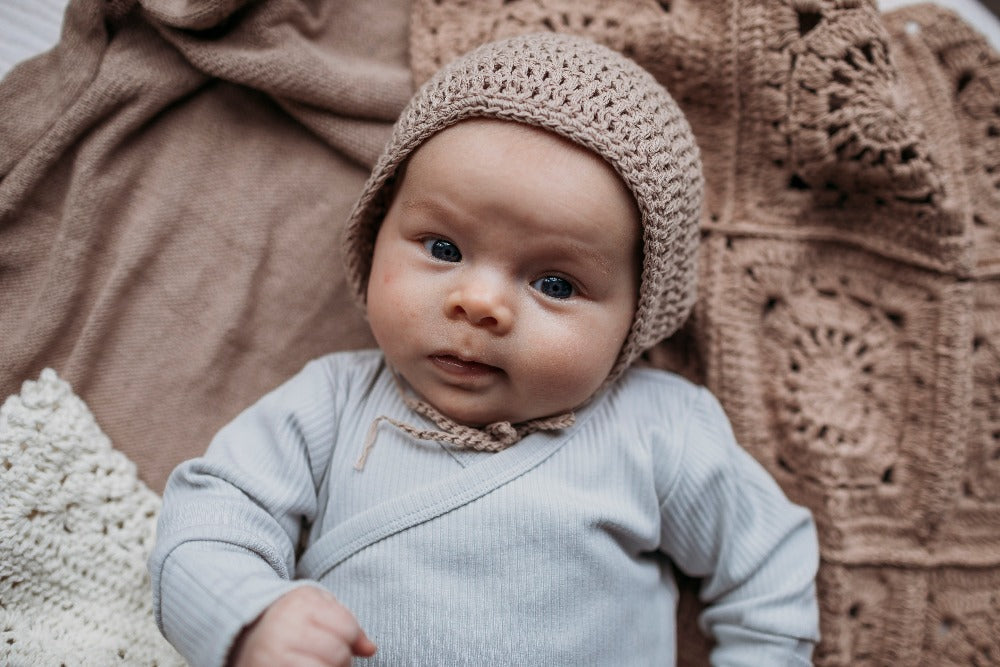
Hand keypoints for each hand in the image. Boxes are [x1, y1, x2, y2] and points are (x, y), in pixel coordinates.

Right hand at [229, 586, 376, 665]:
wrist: (242, 634)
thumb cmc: (288, 619)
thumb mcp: (316, 607)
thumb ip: (348, 622)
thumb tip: (370, 649)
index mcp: (299, 604)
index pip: (347, 628)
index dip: (350, 637)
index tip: (339, 636)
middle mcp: (284, 629)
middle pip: (339, 654)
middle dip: (340, 658)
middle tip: (323, 654)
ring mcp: (274, 656)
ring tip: (313, 662)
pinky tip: (304, 666)